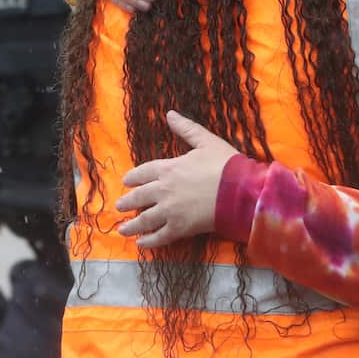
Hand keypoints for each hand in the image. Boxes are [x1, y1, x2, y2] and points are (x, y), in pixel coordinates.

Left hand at [115, 110, 238, 247]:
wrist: (239, 190)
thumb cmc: (224, 164)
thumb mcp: (205, 141)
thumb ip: (186, 128)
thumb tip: (169, 113)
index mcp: (168, 168)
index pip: (143, 172)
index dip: (133, 177)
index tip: (126, 181)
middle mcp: (163, 190)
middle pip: (139, 197)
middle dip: (128, 202)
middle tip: (119, 206)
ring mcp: (169, 211)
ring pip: (145, 219)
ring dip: (132, 225)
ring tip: (122, 229)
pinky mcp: (179, 228)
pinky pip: (159, 237)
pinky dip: (148, 241)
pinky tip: (141, 244)